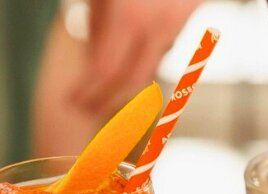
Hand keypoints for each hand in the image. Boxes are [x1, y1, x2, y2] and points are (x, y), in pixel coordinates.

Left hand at [73, 0, 204, 112]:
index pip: (105, 73)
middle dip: (109, 100)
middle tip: (90, 108)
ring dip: (128, 78)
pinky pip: (166, 42)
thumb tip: (91, 59)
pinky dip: (147, 52)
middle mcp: (157, 24)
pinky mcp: (191, 11)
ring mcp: (178, 19)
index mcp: (128, 17)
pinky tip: (133, 53)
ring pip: (153, 63)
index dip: (89, 91)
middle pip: (132, 81)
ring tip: (107, 88)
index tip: (76, 100)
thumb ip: (96, 23)